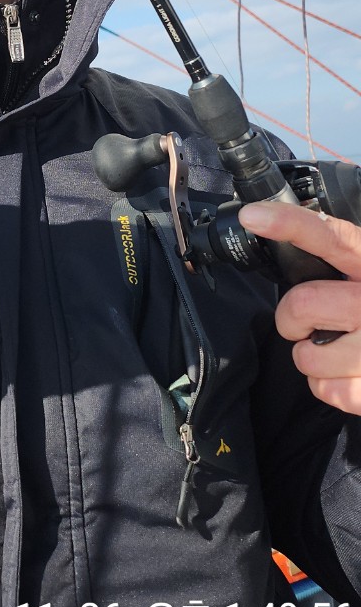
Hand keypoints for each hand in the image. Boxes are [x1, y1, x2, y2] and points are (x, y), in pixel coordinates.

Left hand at [239, 201, 360, 413]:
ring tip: (337, 351)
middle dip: (292, 318)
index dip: (292, 224)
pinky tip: (350, 374)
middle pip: (302, 304)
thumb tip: (295, 243)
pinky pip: (326, 390)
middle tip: (308, 323)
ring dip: (311, 357)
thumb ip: (346, 264)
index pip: (335, 238)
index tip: (256, 216)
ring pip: (307, 355)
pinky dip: (328, 386)